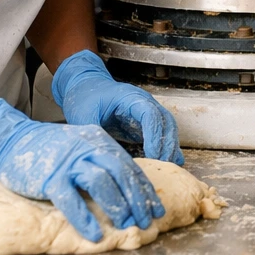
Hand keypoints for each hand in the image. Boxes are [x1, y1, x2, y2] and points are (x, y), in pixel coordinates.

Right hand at [0, 99, 164, 242]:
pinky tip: (95, 234)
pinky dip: (84, 218)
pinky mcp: (49, 178)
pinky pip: (70, 200)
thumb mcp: (81, 147)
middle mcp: (88, 148)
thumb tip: (126, 188)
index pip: (129, 167)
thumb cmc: (49, 150)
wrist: (12, 141)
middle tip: (147, 221)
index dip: (144, 189)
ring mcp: (68, 162)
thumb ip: (101, 161)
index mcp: (99, 141)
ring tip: (126, 225)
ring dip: (117, 206)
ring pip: (101, 183)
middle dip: (138, 200)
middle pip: (121, 174)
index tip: (156, 208)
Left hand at [51, 50, 182, 164]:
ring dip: (170, 146)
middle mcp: (144, 103)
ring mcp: (146, 113)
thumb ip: (94, 135)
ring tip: (169, 167)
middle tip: (164, 166)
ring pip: (167, 128)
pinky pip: (160, 134)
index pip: (150, 114)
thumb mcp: (83, 116)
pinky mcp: (143, 124)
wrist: (85, 87)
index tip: (153, 155)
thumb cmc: (84, 98)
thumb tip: (104, 158)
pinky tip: (171, 162)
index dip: (154, 135)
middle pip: (165, 121)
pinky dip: (166, 147)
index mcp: (130, 98)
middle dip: (167, 143)